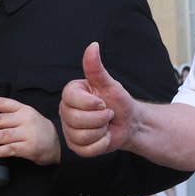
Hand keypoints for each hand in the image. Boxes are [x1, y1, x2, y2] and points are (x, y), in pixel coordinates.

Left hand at [0, 96, 61, 165]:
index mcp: (23, 109)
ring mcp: (28, 134)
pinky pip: (9, 149)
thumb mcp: (27, 115)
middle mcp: (25, 119)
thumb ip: (10, 114)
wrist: (56, 142)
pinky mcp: (29, 148)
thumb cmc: (37, 129)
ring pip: (2, 135)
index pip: (2, 102)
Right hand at [58, 42, 137, 157]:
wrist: (128, 122)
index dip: (91, 103)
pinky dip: (101, 144)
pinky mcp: (76, 146)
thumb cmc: (118, 101)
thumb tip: (93, 46)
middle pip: (76, 119)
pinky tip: (105, 137)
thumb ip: (96, 68)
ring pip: (81, 136)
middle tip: (108, 114)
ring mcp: (69, 130)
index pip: (71, 98)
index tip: (103, 101)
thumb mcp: (110, 84)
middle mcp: (66, 111)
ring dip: (101, 132)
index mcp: (71, 94)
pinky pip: (86, 150)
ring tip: (105, 125)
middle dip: (100, 118)